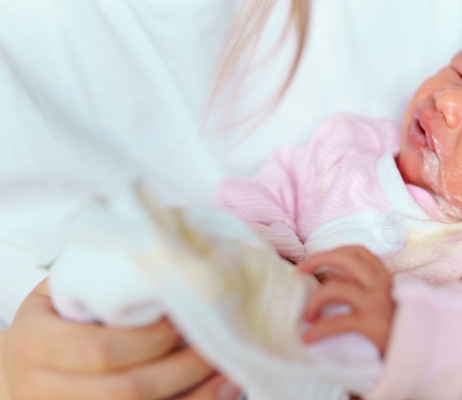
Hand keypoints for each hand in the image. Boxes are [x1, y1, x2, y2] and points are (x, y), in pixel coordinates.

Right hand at [0, 279, 240, 399]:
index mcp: (34, 342)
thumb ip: (100, 281)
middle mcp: (39, 388)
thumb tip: (168, 259)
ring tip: (228, 372)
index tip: (185, 320)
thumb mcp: (60, 295)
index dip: (152, 339)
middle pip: (127, 389)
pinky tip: (217, 393)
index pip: (102, 349)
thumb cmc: (52, 324)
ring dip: (194, 395)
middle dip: (183, 368)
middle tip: (219, 344)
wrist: (18, 372)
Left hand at [297, 246, 394, 352]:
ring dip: (315, 300)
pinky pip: (336, 322)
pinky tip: (308, 337)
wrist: (421, 345)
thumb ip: (370, 289)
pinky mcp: (369, 322)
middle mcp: (379, 283)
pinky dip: (318, 329)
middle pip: (345, 259)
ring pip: (335, 288)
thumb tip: (332, 287)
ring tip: (307, 315)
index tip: (315, 259)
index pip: (358, 251)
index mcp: (384, 276)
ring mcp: (374, 301)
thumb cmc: (400, 324)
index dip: (333, 251)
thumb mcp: (389, 299)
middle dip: (318, 259)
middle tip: (301, 270)